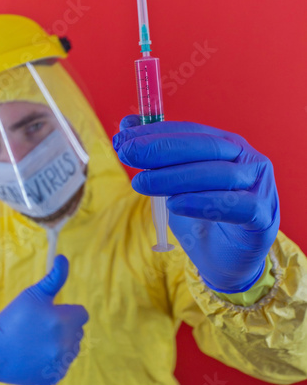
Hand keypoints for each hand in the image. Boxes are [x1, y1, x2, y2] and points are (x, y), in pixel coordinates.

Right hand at [0, 255, 88, 384]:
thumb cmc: (14, 318)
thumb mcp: (33, 294)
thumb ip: (54, 278)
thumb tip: (63, 258)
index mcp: (64, 322)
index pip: (81, 314)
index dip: (67, 312)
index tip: (51, 313)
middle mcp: (66, 344)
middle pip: (77, 331)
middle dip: (65, 327)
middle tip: (42, 327)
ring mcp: (61, 362)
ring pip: (72, 348)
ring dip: (61, 343)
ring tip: (39, 341)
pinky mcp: (55, 377)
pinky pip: (63, 364)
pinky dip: (54, 360)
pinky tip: (37, 355)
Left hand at [113, 115, 279, 292]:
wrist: (224, 260)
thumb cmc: (201, 218)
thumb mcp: (173, 185)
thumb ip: (155, 155)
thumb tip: (126, 124)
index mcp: (227, 145)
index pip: (190, 131)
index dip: (155, 132)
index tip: (122, 137)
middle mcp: (247, 159)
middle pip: (205, 147)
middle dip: (161, 148)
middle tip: (126, 154)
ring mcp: (259, 186)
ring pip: (218, 174)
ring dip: (174, 177)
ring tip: (142, 183)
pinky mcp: (263, 216)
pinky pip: (236, 206)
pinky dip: (203, 203)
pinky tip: (175, 204)